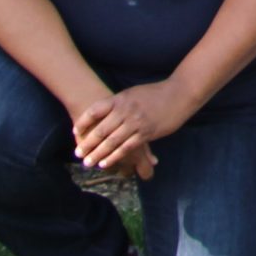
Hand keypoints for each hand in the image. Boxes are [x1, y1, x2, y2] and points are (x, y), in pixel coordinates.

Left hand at [74, 82, 189, 174]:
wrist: (180, 93)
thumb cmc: (156, 93)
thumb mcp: (133, 93)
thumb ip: (119, 103)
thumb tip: (104, 113)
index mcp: (121, 99)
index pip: (95, 110)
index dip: (84, 121)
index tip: (75, 131)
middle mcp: (126, 110)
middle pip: (101, 130)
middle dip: (87, 143)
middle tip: (78, 154)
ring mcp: (136, 122)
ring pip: (112, 141)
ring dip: (98, 154)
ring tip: (87, 162)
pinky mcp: (146, 132)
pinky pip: (126, 147)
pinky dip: (114, 157)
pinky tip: (105, 163)